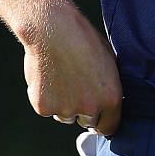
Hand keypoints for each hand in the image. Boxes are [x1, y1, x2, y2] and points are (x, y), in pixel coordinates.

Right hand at [21, 1, 123, 134]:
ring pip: (64, 116)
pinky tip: (45, 75)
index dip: (102, 119)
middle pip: (86, 122)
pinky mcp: (43, 106)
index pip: (109, 127)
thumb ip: (110, 86)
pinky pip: (45, 108)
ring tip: (58, 76)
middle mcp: (90, 108)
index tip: (96, 113)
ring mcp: (65, 109)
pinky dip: (43, 96)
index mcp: (111, 98)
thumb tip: (109, 99)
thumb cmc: (82, 38)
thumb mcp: (109, 61)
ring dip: (62, 103)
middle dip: (82, 110)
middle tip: (74, 87)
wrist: (51, 28)